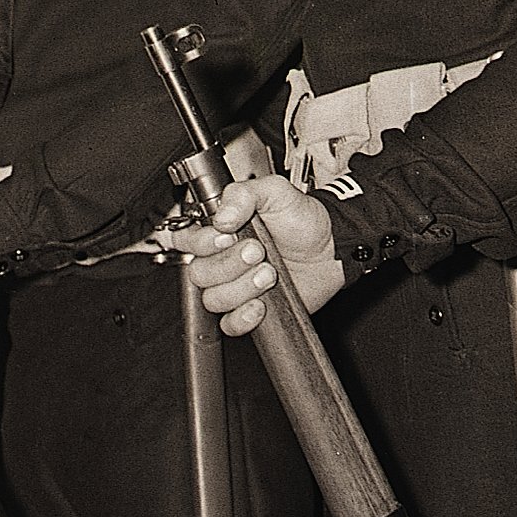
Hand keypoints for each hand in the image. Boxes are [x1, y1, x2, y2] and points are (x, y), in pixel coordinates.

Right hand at [171, 172, 344, 336]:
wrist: (331, 248)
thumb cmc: (303, 220)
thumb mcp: (276, 192)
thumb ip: (243, 194)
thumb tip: (221, 217)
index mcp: (217, 230)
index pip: (185, 241)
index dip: (201, 242)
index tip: (227, 235)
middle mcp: (220, 260)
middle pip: (199, 272)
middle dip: (230, 263)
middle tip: (258, 251)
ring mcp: (232, 287)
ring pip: (213, 298)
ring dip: (243, 287)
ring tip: (269, 273)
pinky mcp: (246, 310)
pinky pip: (229, 324)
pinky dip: (243, 317)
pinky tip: (260, 304)